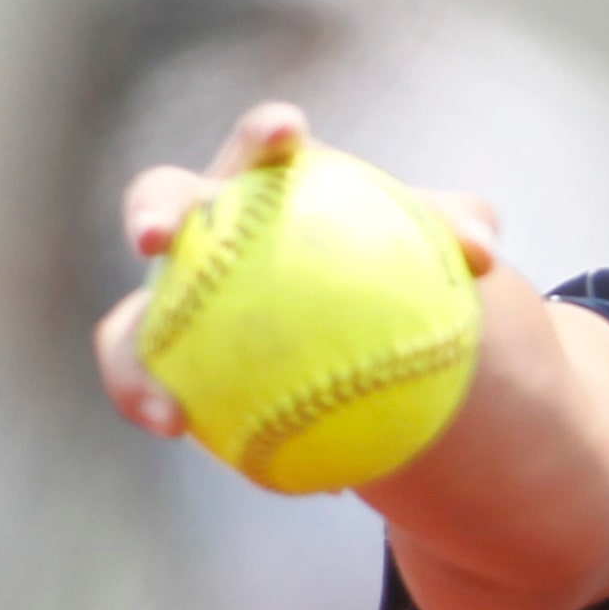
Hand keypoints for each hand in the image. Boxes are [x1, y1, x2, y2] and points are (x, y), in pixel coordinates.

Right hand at [93, 101, 501, 441]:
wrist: (379, 346)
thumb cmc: (403, 272)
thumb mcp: (444, 248)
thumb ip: (462, 228)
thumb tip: (479, 249)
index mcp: (267, 184)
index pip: (262, 144)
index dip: (266, 131)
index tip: (289, 135)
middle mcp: (207, 231)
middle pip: (160, 203)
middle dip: (150, 210)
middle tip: (158, 239)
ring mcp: (175, 300)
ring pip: (129, 325)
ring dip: (133, 368)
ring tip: (168, 415)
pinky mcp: (170, 367)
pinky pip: (166, 399)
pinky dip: (194, 431)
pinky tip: (260, 478)